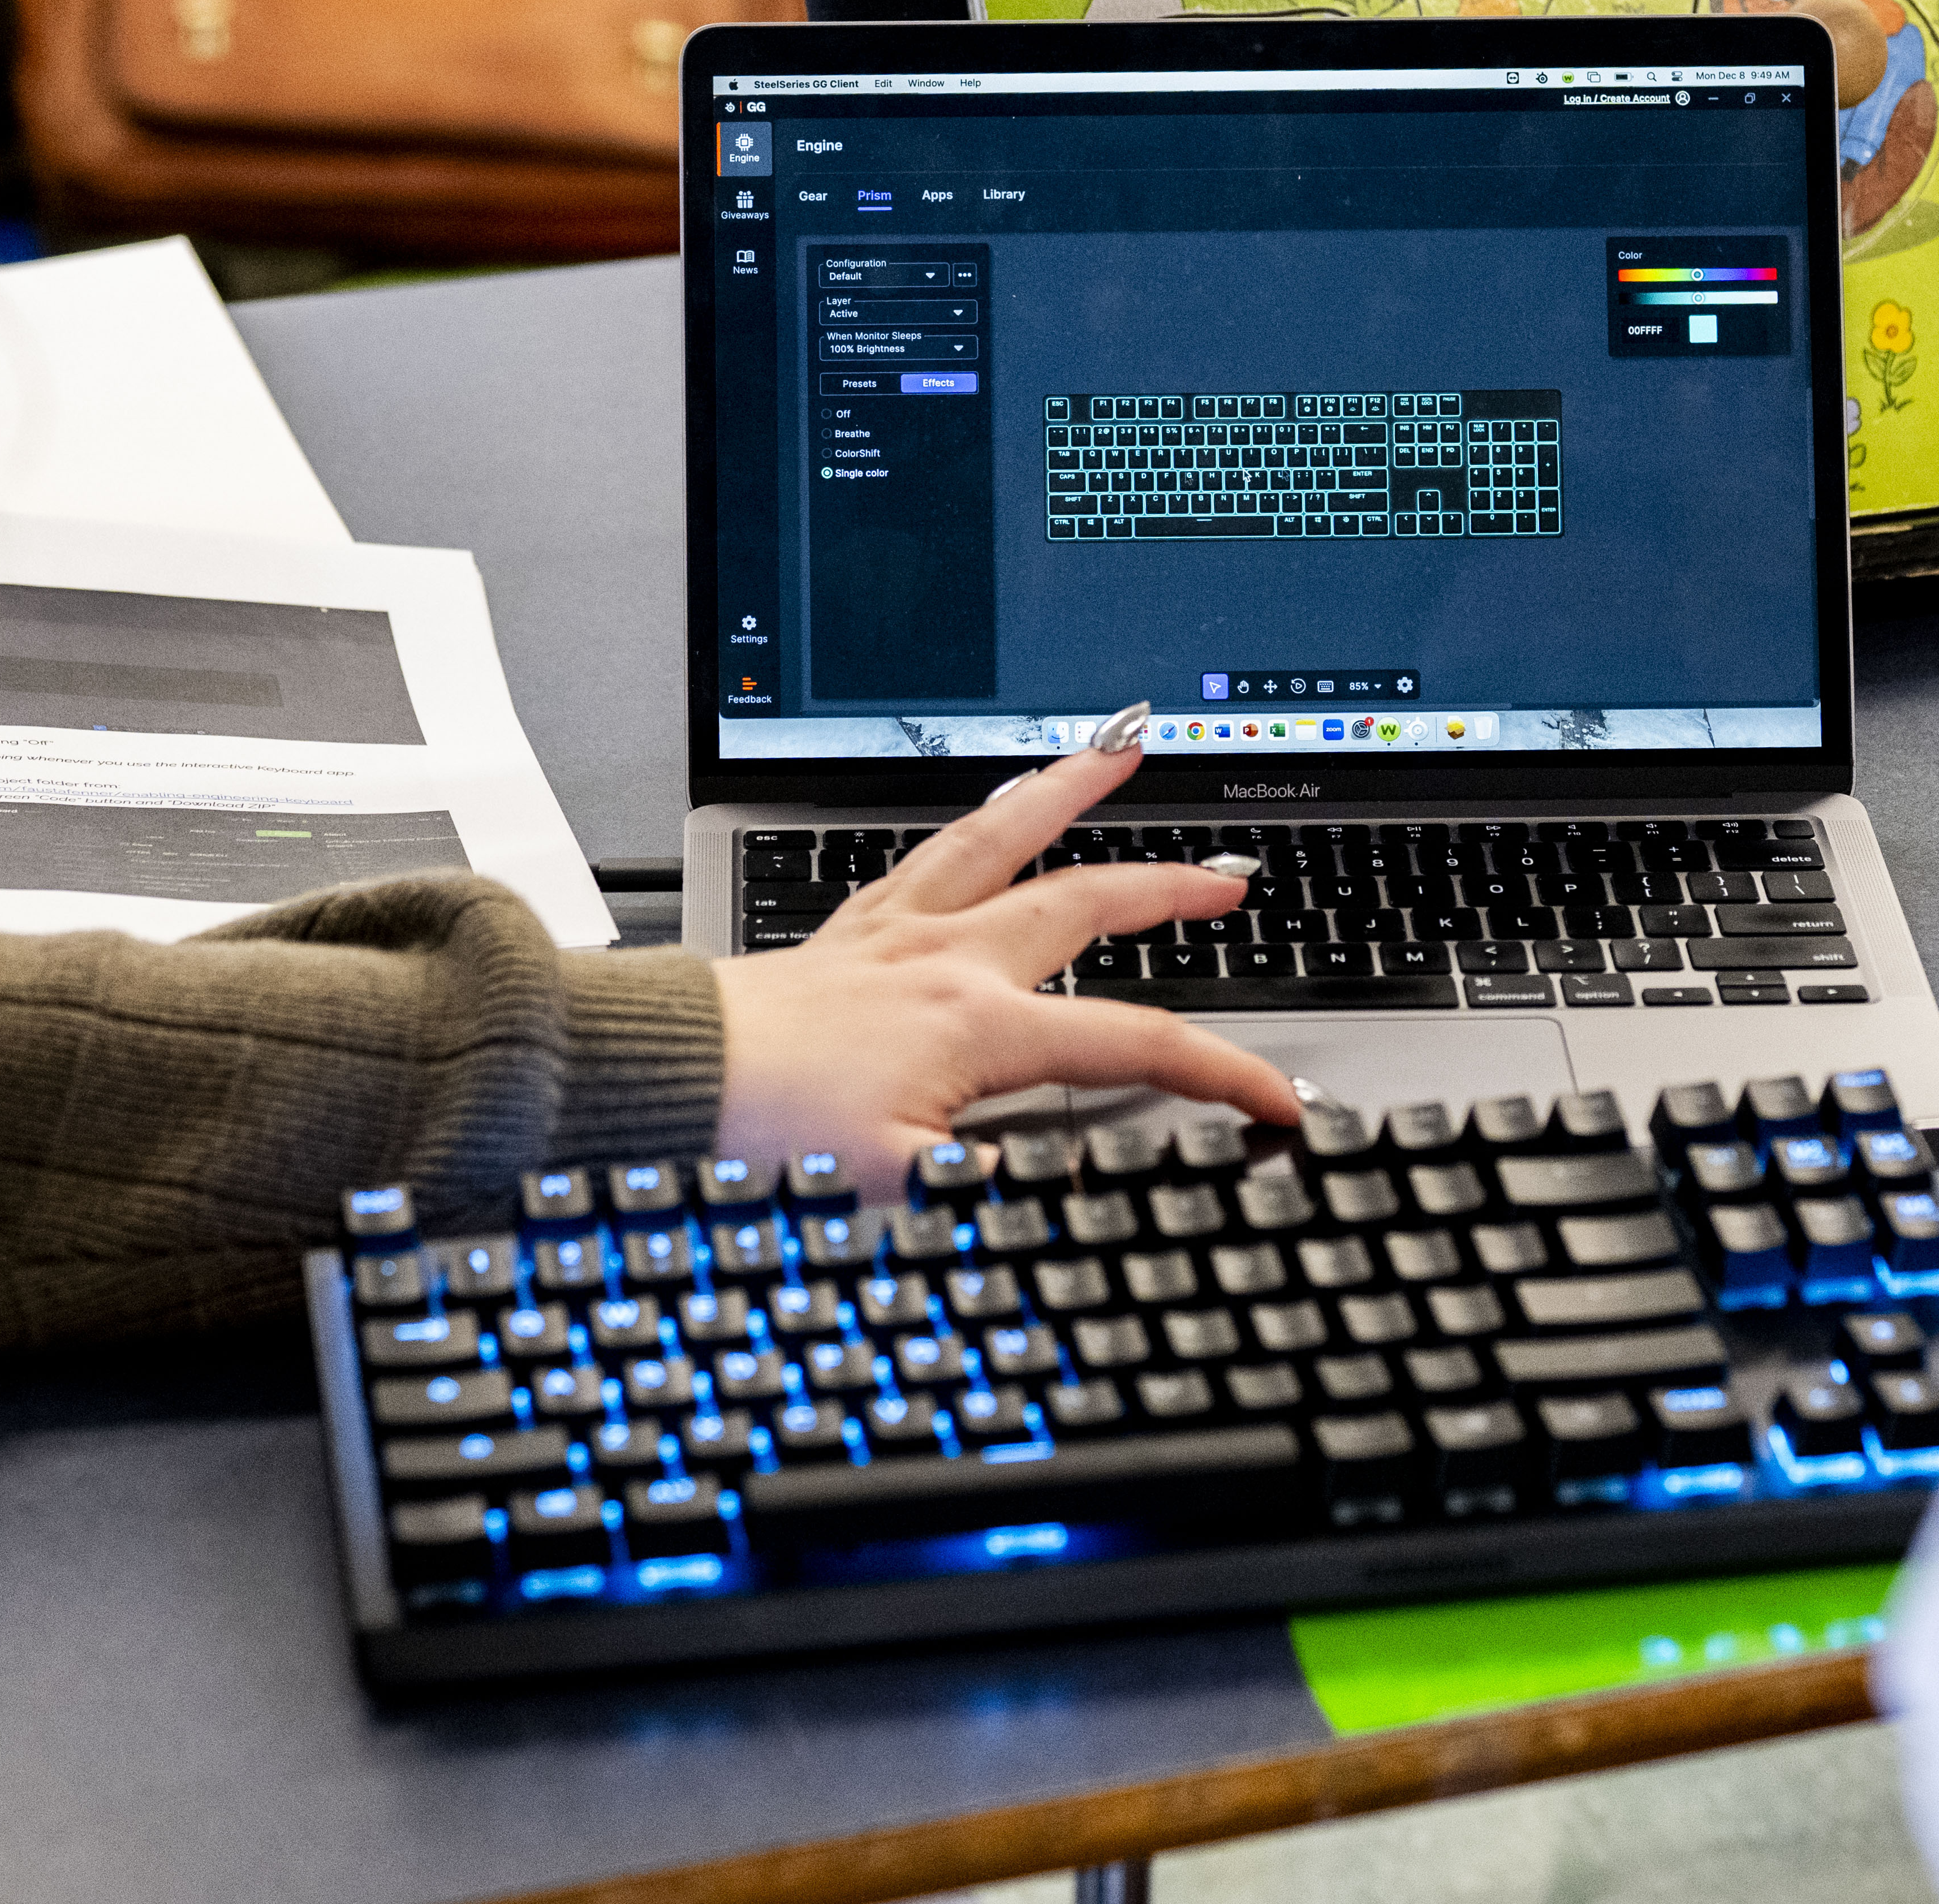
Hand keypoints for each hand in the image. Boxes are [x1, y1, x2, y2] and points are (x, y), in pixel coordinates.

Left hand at [707, 739, 1300, 1175]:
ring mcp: (894, 934)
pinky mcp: (847, 933)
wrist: (661, 1082)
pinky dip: (973, 824)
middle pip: (1085, 902)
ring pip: (1003, 838)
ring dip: (1070, 791)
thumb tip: (1075, 1189)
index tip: (1277, 1101)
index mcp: (975, 1023)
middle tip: (1232, 878)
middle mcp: (945, 959)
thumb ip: (995, 1188)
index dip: (1220, 1073)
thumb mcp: (894, 1187)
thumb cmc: (762, 1134)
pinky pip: (925, 855)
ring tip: (1120, 748)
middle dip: (1171, 888)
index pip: (1133, 1043)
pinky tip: (988, 814)